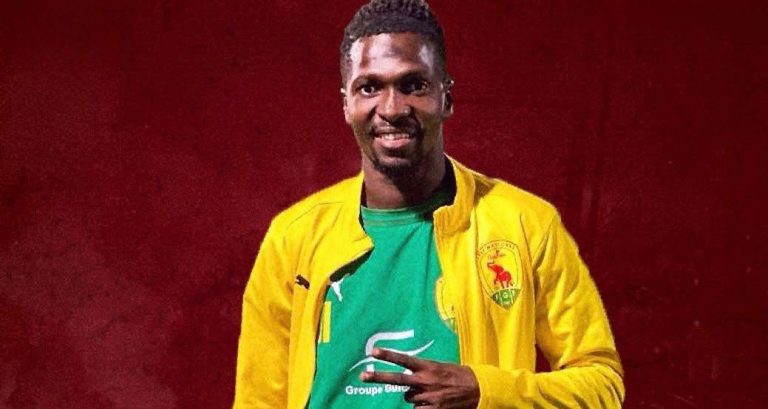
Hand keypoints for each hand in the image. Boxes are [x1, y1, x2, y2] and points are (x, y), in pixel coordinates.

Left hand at [359, 347, 479, 408]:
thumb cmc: (459, 376)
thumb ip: (423, 371)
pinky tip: (431, 404)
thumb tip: (407, 381)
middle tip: (363, 376)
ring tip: (431, 393)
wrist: (479, 389)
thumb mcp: (440, 368)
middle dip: (378, 377)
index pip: (404, 360)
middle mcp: (425, 381)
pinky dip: (421, 408)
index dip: (388, 356)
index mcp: (428, 367)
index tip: (373, 352)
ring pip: (408, 398)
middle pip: (396, 379)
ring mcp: (428, 396)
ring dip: (414, 397)